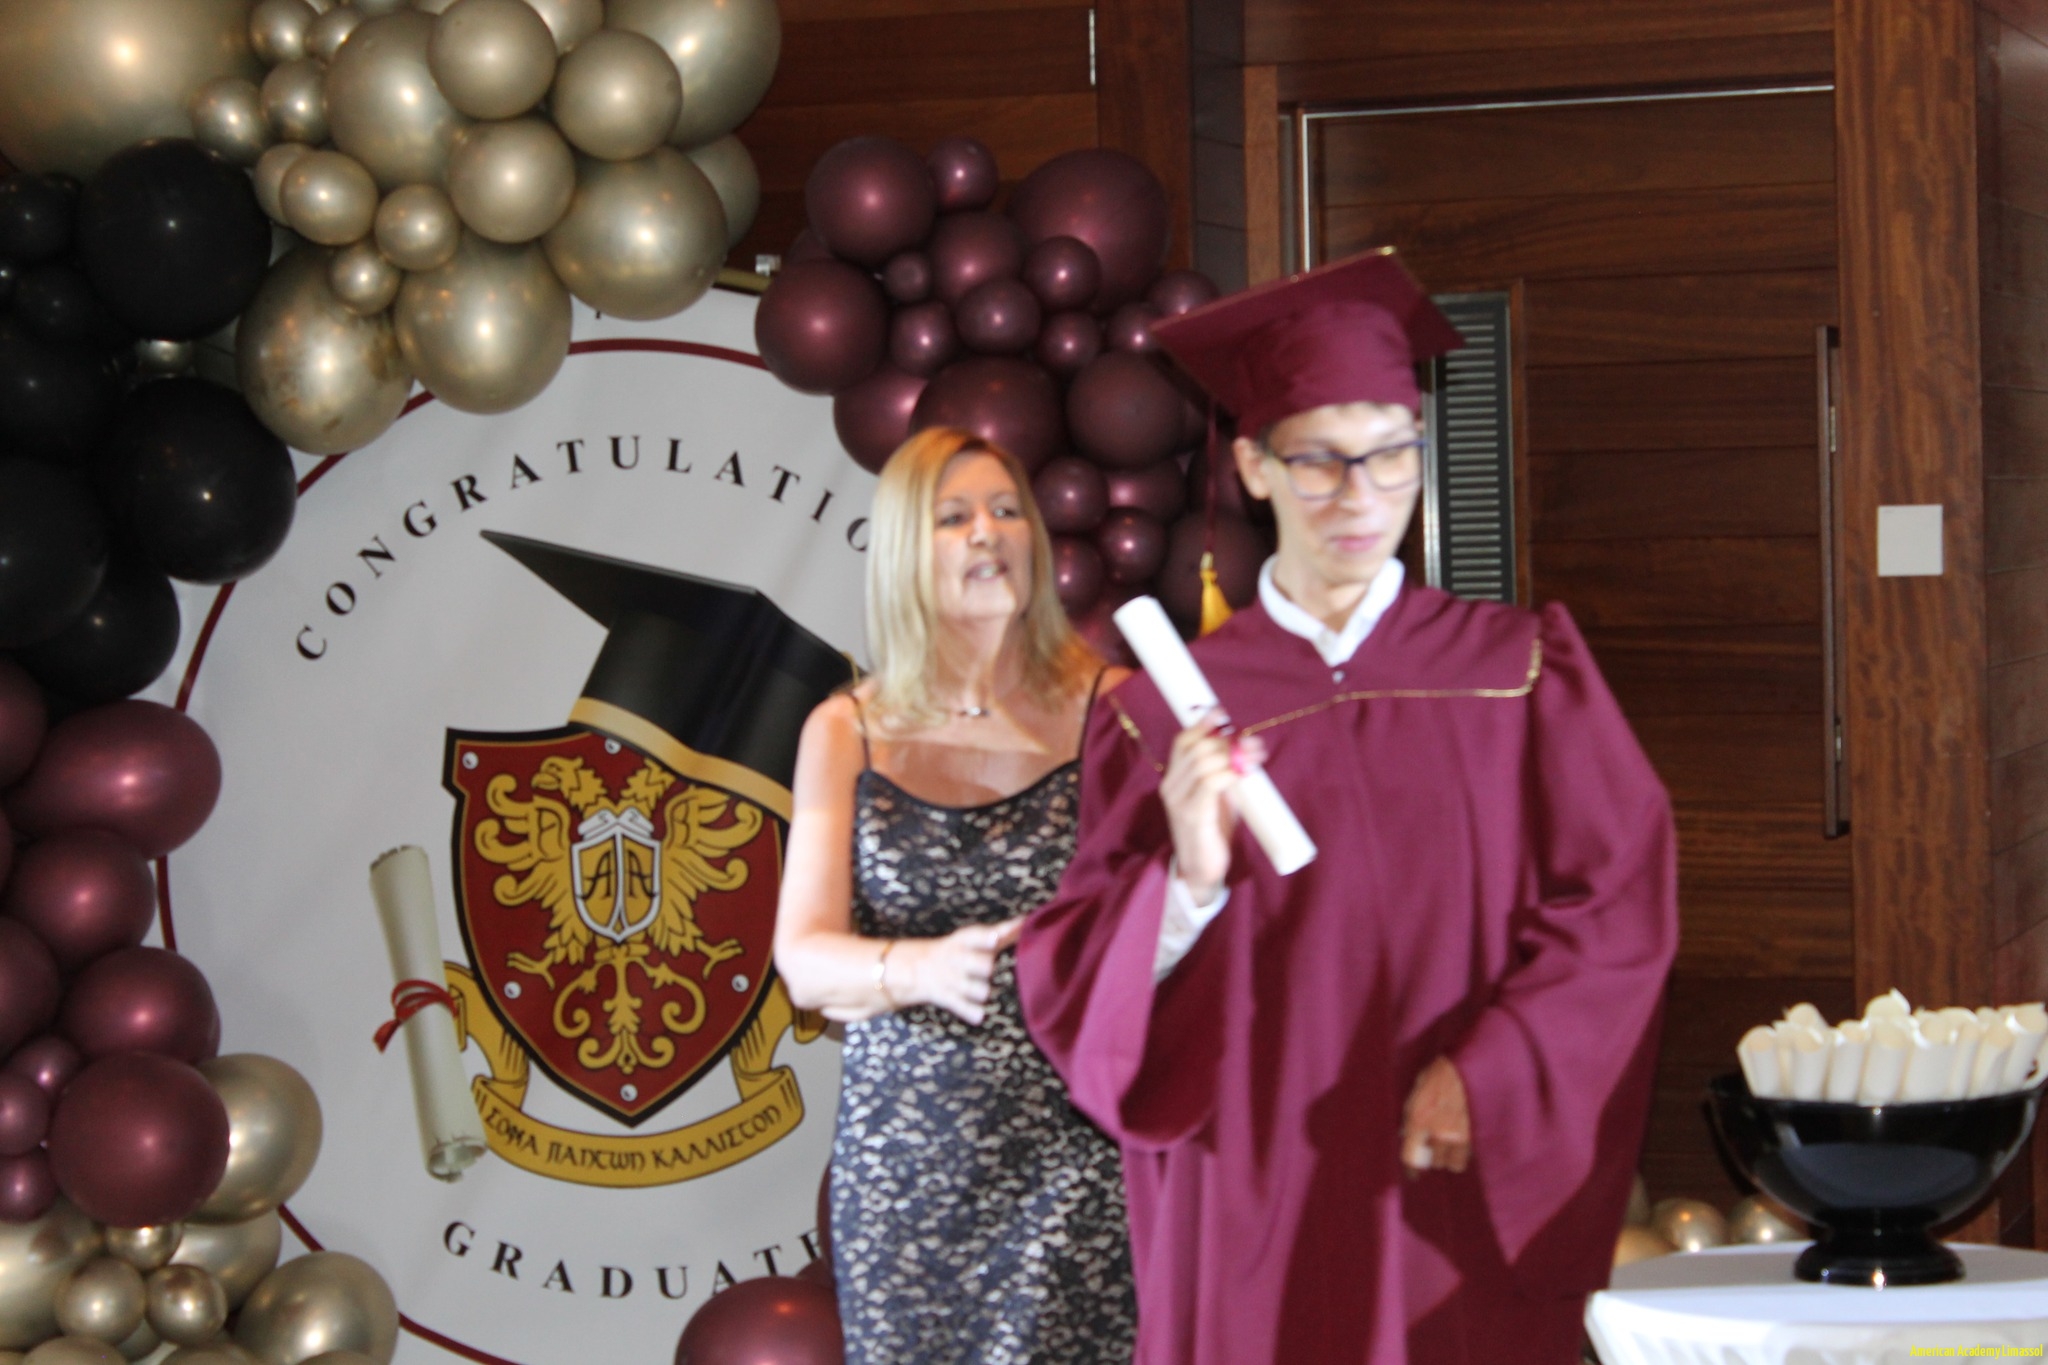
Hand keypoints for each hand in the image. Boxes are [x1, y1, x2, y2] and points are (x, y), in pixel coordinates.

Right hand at [892, 917, 1024, 1024]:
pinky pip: (961, 1006)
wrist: (919, 967)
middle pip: (973, 962)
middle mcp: (958, 959)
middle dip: (983, 966)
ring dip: (980, 990)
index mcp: (964, 941)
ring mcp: (953, 979)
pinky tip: (980, 1014)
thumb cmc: (959, 950)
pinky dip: (971, 1011)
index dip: (985, 938)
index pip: (974, 937)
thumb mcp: (974, 938)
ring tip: (986, 991)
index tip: (995, 938)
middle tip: (988, 967)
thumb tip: (1028, 920)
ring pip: (971, 987)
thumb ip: (1002, 931)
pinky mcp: (949, 997)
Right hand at [1160, 709, 1264, 902]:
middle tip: (1253, 744)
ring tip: (1255, 757)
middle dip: (1227, 742)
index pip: (1182, 742)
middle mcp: (1171, 786)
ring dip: (1232, 756)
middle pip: (1195, 749)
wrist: (1201, 870)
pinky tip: (1243, 773)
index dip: (1201, 725)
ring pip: (1202, 763)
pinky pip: (1209, 785)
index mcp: (1174, 778)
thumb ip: (1225, 772)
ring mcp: (1178, 801)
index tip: (1221, 713)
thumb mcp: (1219, 795)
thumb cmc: (1213, 830)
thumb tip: (1244, 746)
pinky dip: (1229, 774)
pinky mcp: (1192, 816)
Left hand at [1401, 1056, 1470, 1173]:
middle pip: (1435, 1163)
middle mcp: (1439, 1133)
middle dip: (1434, 1155)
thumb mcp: (1418, 1091)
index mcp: (1419, 1120)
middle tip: (1436, 1145)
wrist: (1471, 1064)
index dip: (1412, 1170)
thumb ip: (1411, 1115)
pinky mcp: (1478, 1135)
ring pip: (1455, 1163)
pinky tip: (1466, 1137)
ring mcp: (1460, 1136)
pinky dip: (1468, 1150)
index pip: (1412, 1158)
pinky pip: (1470, 1155)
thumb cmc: (1441, 1072)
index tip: (1414, 1176)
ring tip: (1452, 1142)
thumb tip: (1407, 1134)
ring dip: (1452, 1155)